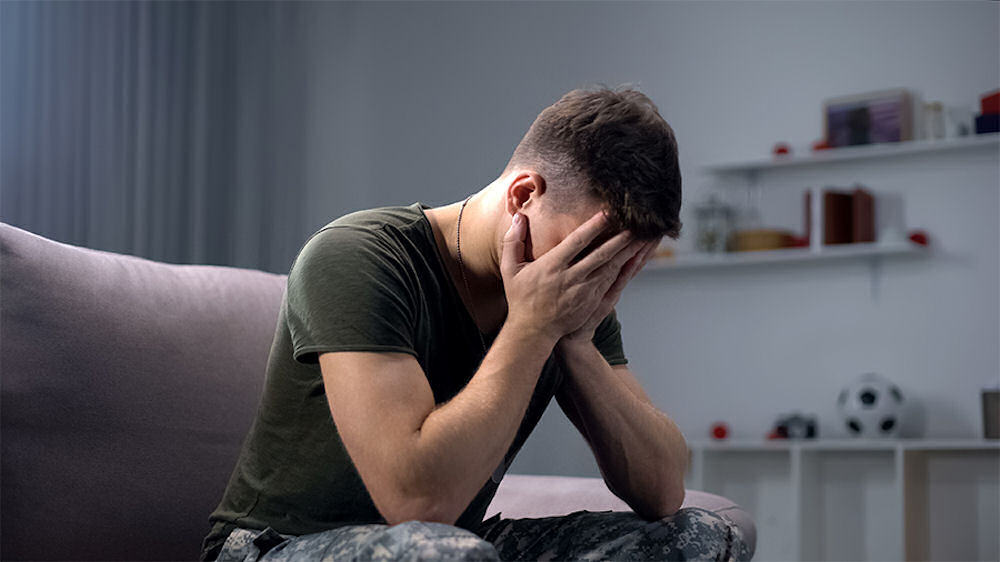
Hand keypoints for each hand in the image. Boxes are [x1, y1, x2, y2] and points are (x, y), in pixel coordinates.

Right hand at [500, 211, 644, 344]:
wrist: (533, 331)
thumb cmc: (521, 298)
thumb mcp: (511, 269)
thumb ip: (513, 241)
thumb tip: (518, 217)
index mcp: (552, 267)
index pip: (577, 242)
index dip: (594, 227)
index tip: (607, 213)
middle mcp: (571, 278)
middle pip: (601, 255)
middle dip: (620, 239)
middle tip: (636, 224)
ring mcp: (584, 292)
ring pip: (610, 268)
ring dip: (627, 253)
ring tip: (642, 238)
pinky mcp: (591, 302)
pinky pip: (611, 281)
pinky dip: (624, 269)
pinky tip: (634, 258)